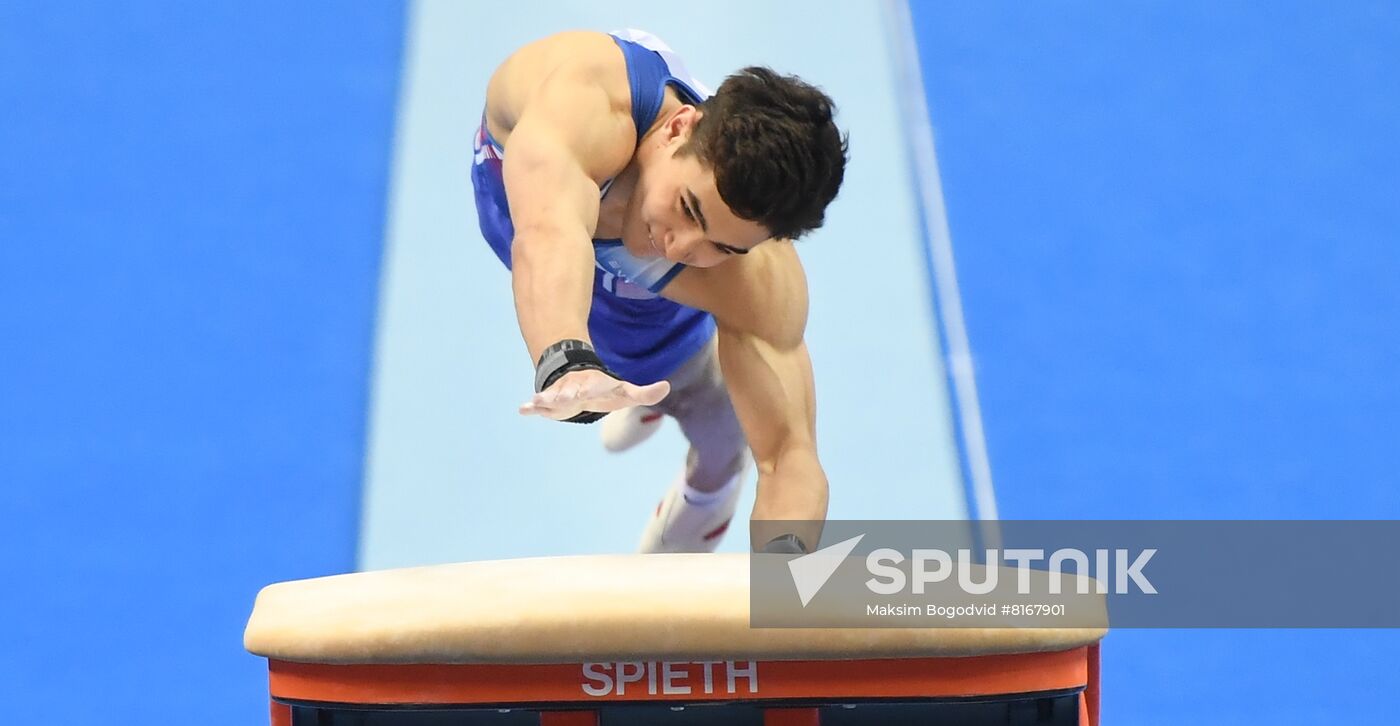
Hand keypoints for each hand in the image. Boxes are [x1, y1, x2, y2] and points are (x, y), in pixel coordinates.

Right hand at [519, 368, 669, 419]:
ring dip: (545, 399)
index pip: (594, 385)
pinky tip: (522, 409)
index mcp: (594, 384)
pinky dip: (530, 406)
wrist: (579, 383)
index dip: (591, 386)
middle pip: (571, 390)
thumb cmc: (604, 391)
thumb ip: (646, 393)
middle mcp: (575, 387)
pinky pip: (537, 404)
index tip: (587, 388)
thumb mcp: (626, 393)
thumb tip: (666, 386)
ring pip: (551, 396)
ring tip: (536, 401)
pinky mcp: (548, 403)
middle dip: (567, 393)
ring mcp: (560, 394)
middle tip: (565, 395)